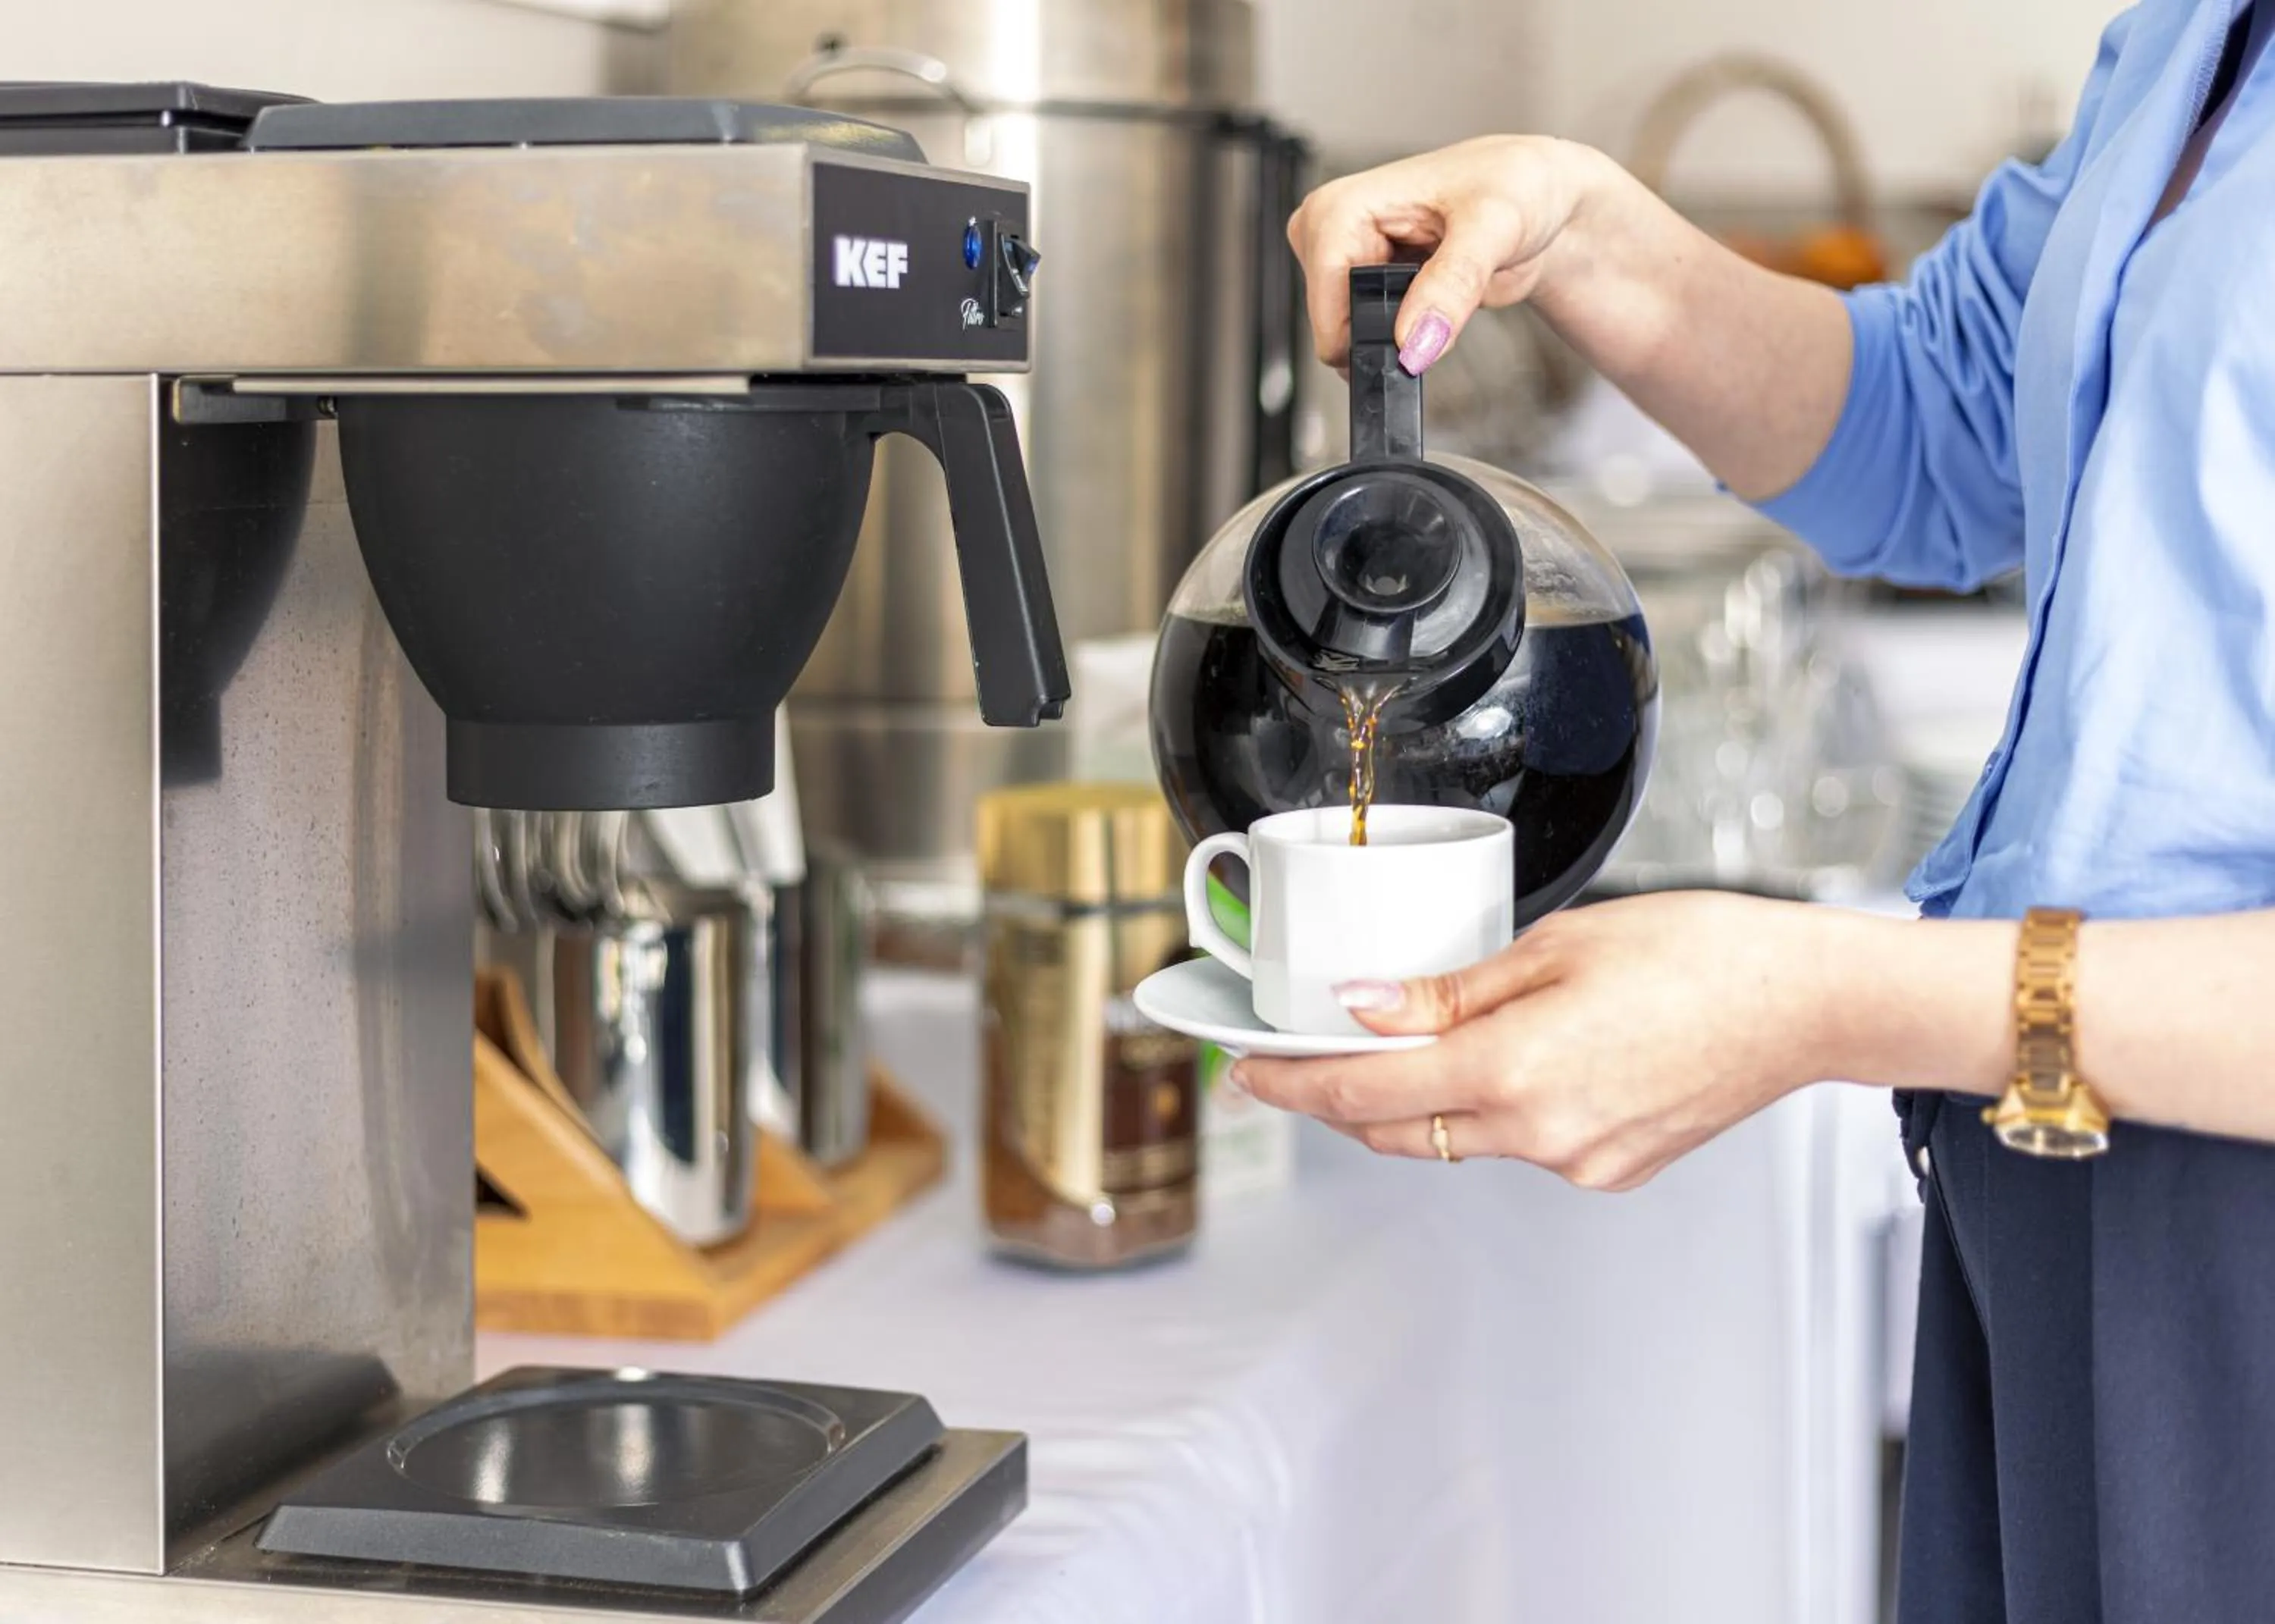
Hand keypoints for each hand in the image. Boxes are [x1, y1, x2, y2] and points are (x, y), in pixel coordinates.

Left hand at [1232, 893, 1853, 1191]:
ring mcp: (1577, 1163)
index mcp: (1514, 1072)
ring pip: (1455, 1140)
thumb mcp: (1552, 946)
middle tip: (1296, 1059)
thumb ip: (1447, 991)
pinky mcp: (1609, 1171)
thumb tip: (1362, 1008)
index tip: (1247, 1069)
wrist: (1803, 1002)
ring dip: (1415, 1100)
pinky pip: (1518, 1144)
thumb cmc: (1698, 953)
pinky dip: (1491, 1108)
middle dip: (1336, 1097)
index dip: (1290, 1081)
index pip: (1362, 1090)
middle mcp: (1541, 1136)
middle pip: (1396, 1129)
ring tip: (1400, 1044)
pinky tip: (1509, 1060)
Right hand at [1285, 134, 1615, 373]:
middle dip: (1388, 333)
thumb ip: (1453, 284)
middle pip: (1334, 325)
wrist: (1540, 200)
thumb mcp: (1494, 226)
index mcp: (1342, 205)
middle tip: (1442, 303)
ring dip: (1402, 336)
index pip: (1325, 293)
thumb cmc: (1516, 186)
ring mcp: (1348, 266)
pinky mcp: (1366, 290)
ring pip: (1350, 340)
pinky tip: (1435, 305)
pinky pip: (1370, 340)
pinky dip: (1407, 338)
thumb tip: (1414, 344)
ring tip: (1444, 296)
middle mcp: (1334, 235)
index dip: (1365, 330)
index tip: (1414, 341)